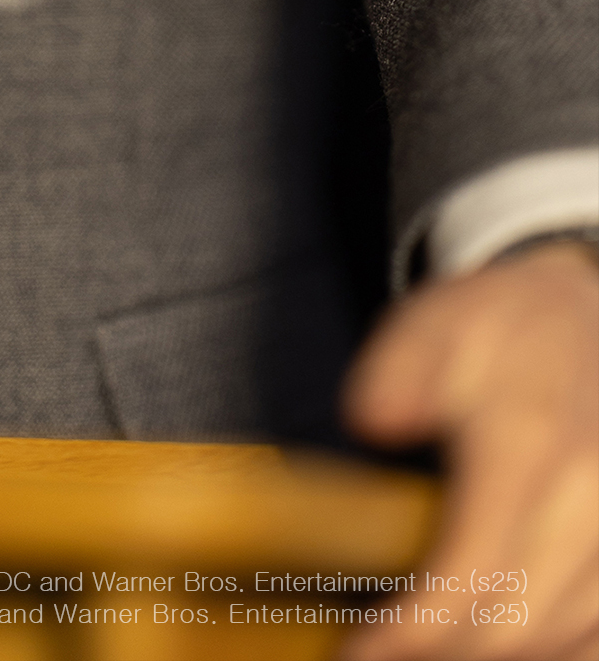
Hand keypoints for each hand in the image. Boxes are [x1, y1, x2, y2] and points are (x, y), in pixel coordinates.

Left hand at [342, 241, 598, 658]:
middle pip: (520, 626)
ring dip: (500, 658)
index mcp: (529, 444)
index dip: (411, 632)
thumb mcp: (431, 325)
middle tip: (383, 654)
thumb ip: (391, 379)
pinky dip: (557, 651)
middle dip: (443, 657)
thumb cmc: (508, 327)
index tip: (358, 650)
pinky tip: (505, 646)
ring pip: (572, 641)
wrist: (587, 309)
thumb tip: (371, 425)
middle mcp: (588, 498)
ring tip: (433, 648)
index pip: (471, 573)